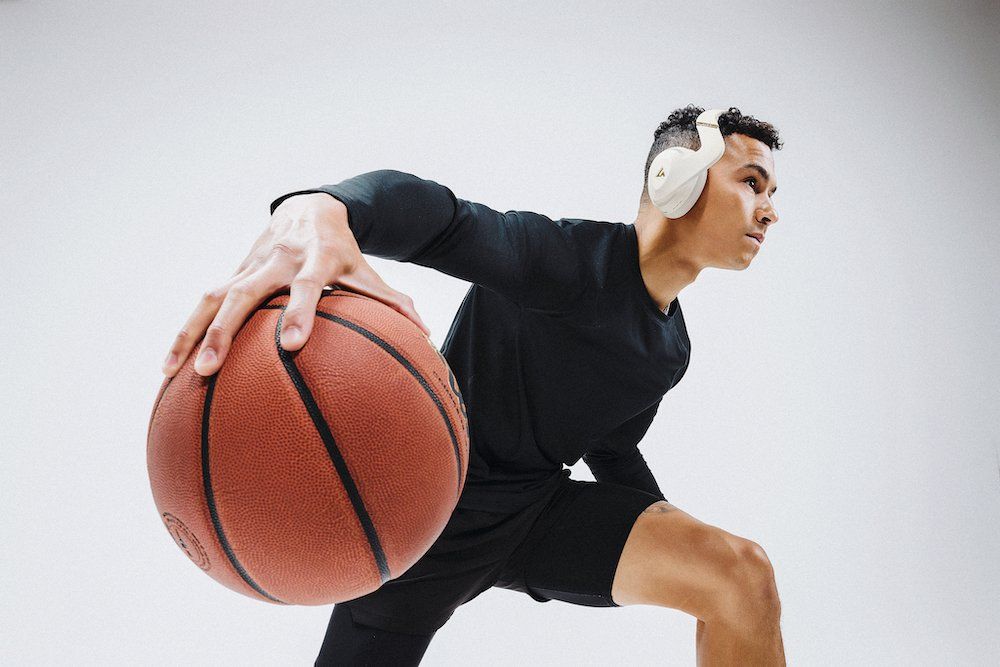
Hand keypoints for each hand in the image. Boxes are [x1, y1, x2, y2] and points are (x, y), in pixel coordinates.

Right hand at [162, 192, 430, 377]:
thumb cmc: (344, 251)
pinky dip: (185, 332)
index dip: (299, 311)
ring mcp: (249, 266)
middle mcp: (276, 261)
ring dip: (191, 333)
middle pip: (244, 294)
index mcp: (315, 259)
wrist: (308, 208)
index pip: (306, 286)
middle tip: (211, 368)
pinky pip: (203, 304)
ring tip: (175, 372)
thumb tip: (425, 334)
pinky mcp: (232, 273)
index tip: (293, 344)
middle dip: (225, 331)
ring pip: (212, 298)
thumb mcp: (367, 272)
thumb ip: (392, 302)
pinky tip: (170, 368)